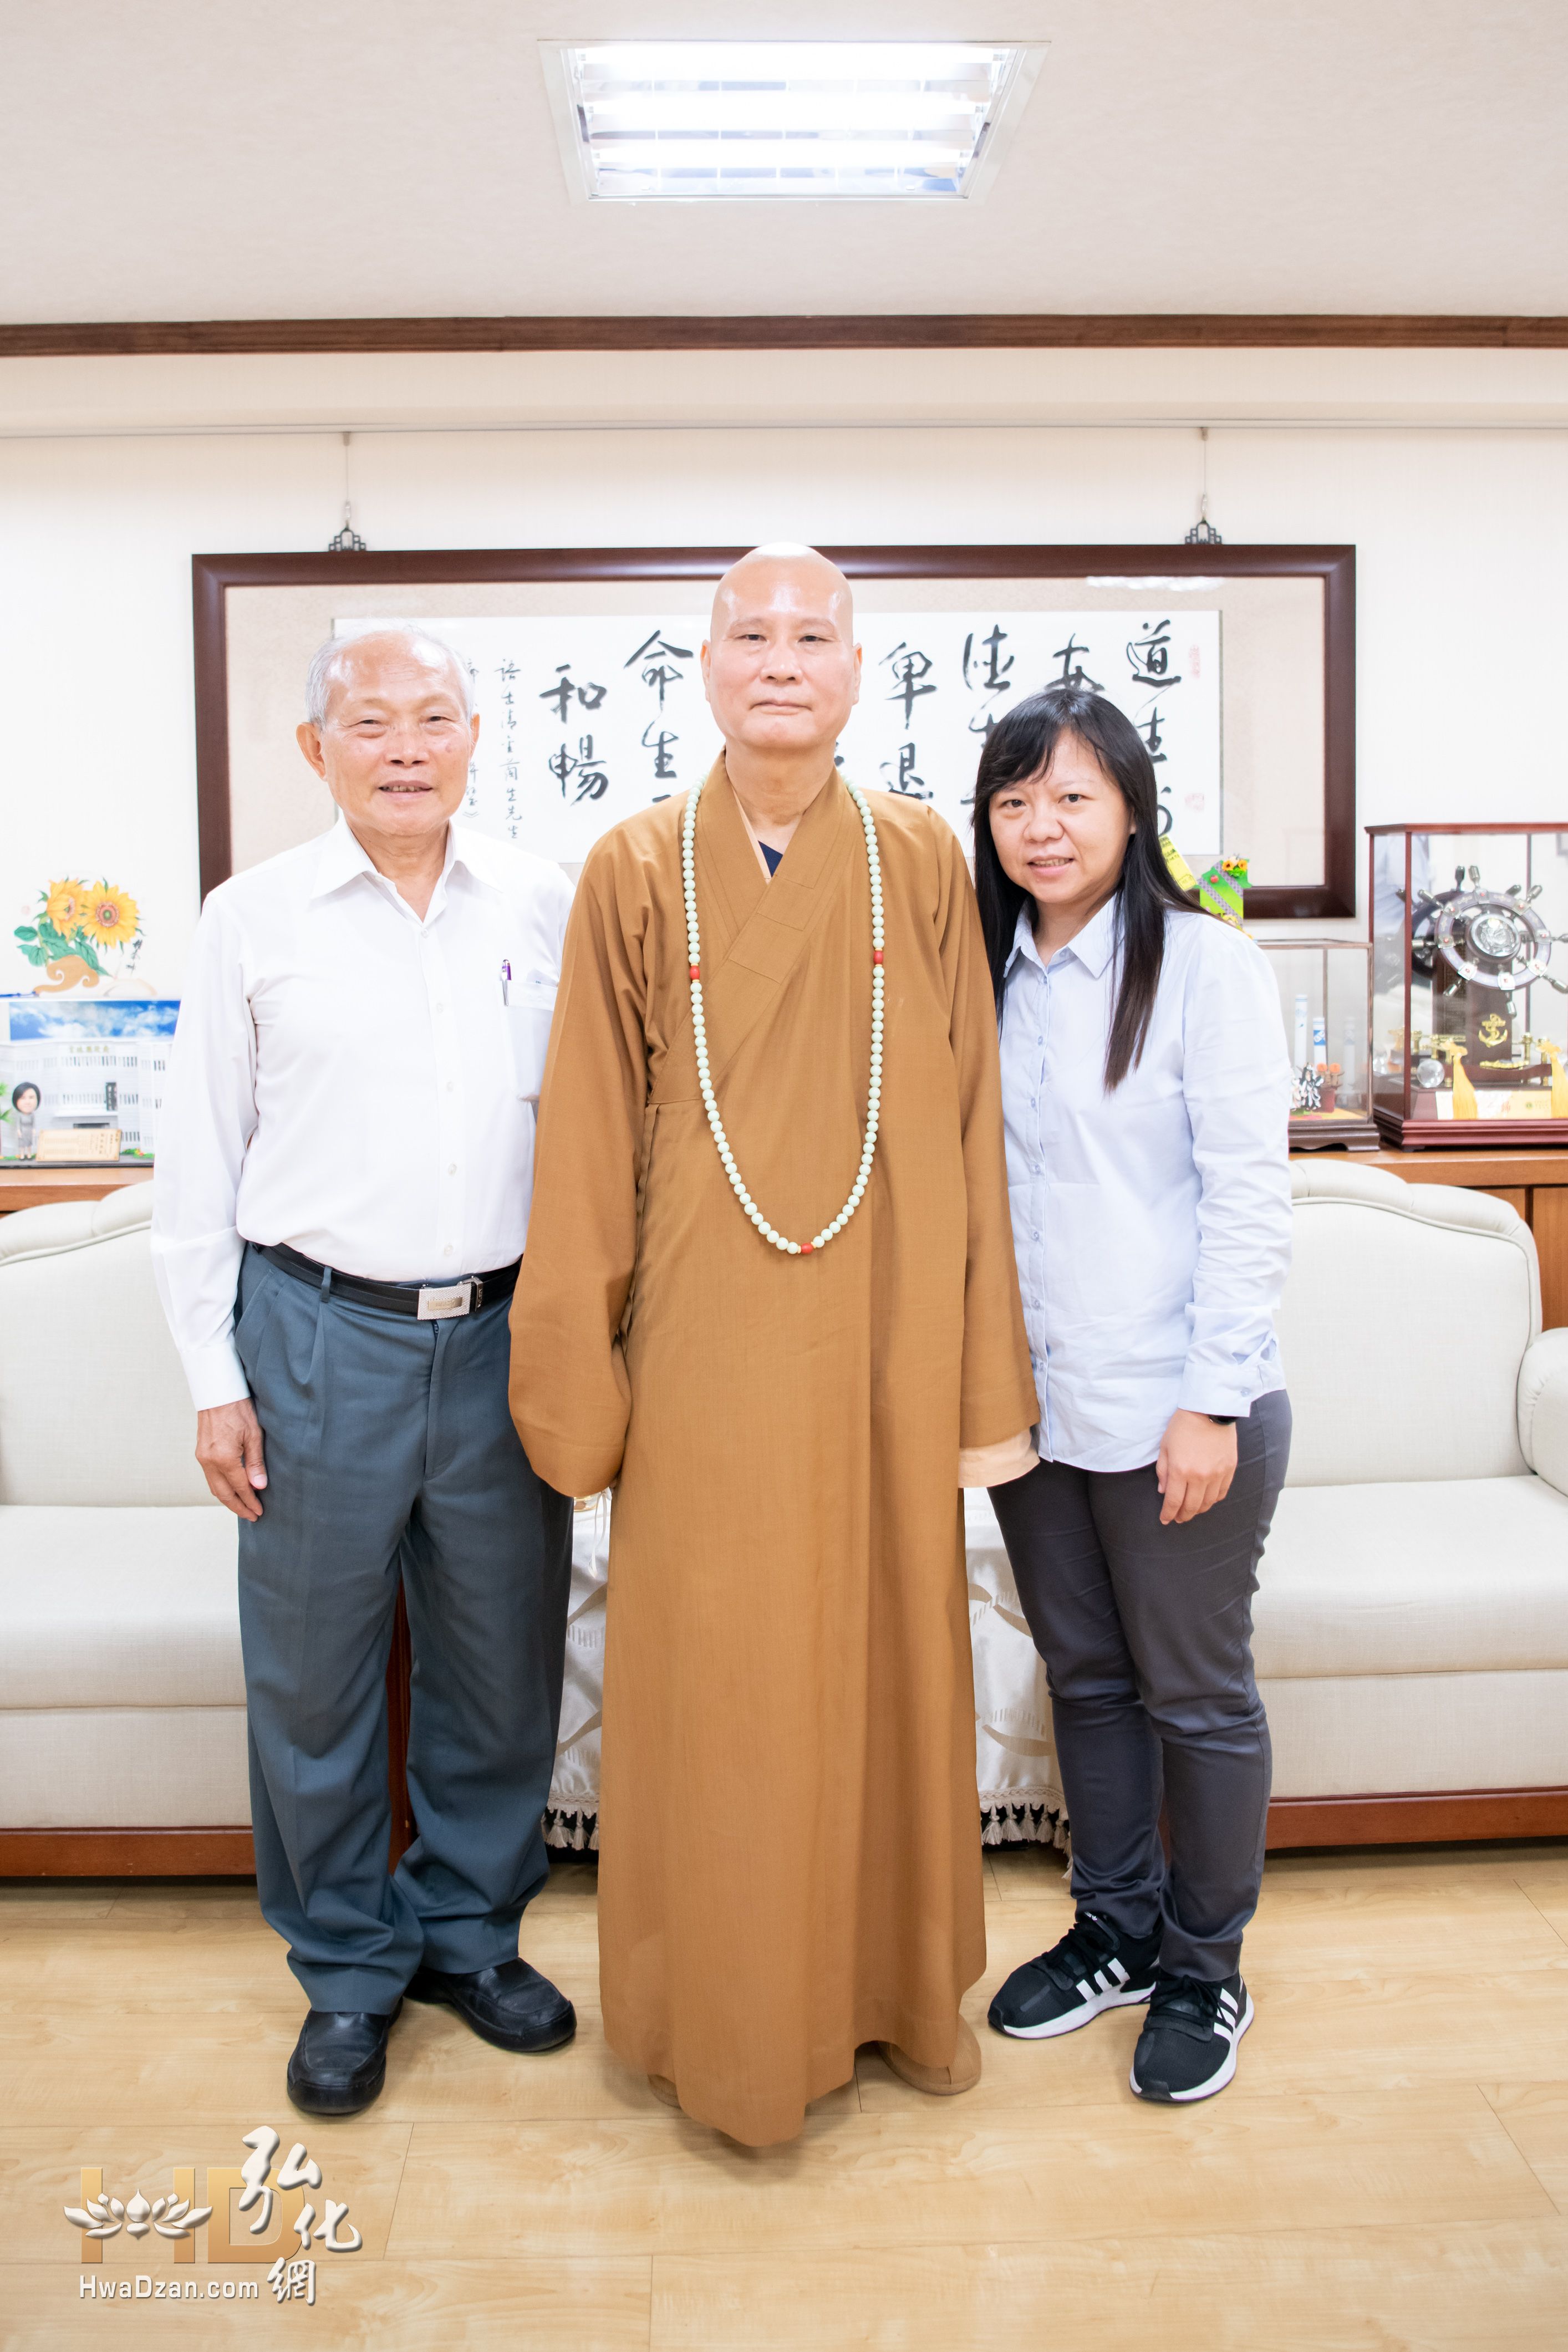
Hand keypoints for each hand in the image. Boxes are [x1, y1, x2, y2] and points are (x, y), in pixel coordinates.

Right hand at [196, 1399, 267, 1519]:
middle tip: (252, 1516)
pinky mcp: (200, 1453)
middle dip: (238, 1507)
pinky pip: (210, 1478)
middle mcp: (209, 1461)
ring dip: (228, 1500)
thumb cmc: (238, 1409)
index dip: (250, 1501)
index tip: (259, 1511)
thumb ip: (256, 1463)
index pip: (240, 1487)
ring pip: (214, 1488)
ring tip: (243, 1507)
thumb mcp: (254, 1435)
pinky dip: (221, 1488)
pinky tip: (231, 1491)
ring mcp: (202, 1458)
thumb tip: (259, 1487)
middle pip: (223, 1494)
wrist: (217, 1392)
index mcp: (223, 1458)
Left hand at [1156, 1409, 1236, 1526]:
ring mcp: (1217, 1474)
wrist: (1209, 1410)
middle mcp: (1200, 1476)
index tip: (1165, 1520)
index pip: (1174, 1502)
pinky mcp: (1230, 1469)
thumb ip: (1163, 1471)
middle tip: (1178, 1518)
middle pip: (1192, 1506)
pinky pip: (1222, 1492)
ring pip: (1208, 1502)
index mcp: (1181, 1471)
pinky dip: (1213, 1500)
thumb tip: (1164, 1491)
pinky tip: (1207, 1500)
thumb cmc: (1183, 1426)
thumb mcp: (1165, 1447)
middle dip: (1183, 1515)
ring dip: (1198, 1510)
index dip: (1168, 1514)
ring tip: (1191, 1511)